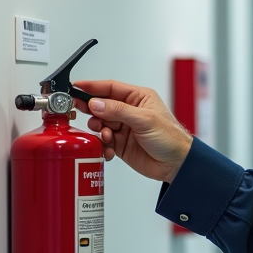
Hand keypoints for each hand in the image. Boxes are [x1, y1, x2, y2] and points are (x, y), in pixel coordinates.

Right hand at [73, 79, 192, 181]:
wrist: (176, 165)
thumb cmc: (171, 138)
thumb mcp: (145, 120)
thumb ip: (118, 111)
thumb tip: (96, 103)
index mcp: (138, 98)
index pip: (110, 88)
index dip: (92, 87)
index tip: (76, 87)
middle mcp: (129, 111)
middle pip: (101, 106)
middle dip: (91, 110)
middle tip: (79, 111)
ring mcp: (124, 128)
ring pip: (100, 124)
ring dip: (99, 130)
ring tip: (106, 136)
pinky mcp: (120, 144)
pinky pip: (103, 142)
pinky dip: (102, 145)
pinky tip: (109, 149)